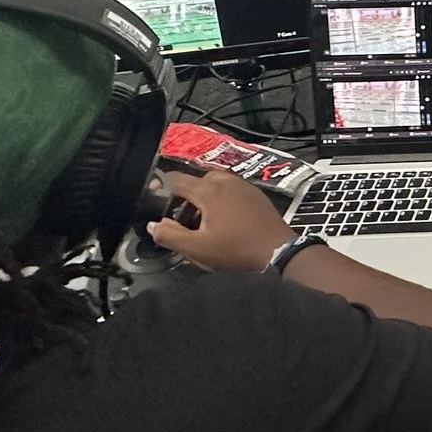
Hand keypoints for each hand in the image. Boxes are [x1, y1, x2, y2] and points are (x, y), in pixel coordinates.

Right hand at [148, 165, 297, 272]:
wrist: (278, 251)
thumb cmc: (235, 249)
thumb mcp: (197, 248)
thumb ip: (170, 235)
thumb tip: (153, 224)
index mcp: (208, 189)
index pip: (175, 180)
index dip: (160, 189)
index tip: (154, 203)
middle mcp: (225, 180)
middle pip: (195, 182)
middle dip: (183, 199)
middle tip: (179, 221)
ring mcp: (243, 185)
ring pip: (214, 185)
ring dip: (202, 200)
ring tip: (200, 225)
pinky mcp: (256, 193)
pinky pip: (230, 190)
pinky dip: (219, 201)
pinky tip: (222, 222)